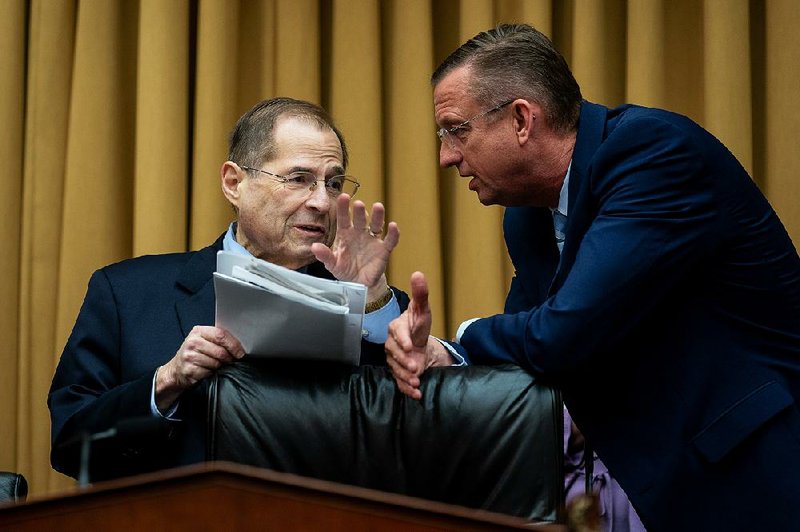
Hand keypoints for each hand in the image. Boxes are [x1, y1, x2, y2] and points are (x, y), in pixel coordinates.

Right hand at [155, 326, 243, 410]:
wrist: (176, 369)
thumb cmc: (195, 353)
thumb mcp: (204, 340)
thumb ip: (219, 339)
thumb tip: (239, 346)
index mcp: (198, 331)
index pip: (221, 335)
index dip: (234, 345)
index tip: (240, 353)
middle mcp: (192, 342)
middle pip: (220, 351)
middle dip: (229, 358)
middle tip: (230, 361)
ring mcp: (189, 356)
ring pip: (216, 363)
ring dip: (220, 366)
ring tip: (215, 365)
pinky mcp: (188, 370)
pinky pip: (209, 372)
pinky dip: (211, 373)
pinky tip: (207, 370)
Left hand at [311, 194, 399, 300]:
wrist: (359, 285)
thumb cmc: (345, 270)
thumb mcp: (332, 264)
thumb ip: (324, 255)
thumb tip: (314, 247)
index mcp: (345, 234)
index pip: (344, 219)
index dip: (344, 208)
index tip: (343, 197)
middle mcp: (359, 233)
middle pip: (360, 219)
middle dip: (360, 211)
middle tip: (358, 204)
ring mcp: (372, 240)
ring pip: (376, 225)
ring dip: (378, 216)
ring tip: (378, 207)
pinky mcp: (383, 250)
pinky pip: (390, 240)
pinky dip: (393, 233)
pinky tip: (393, 226)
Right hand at [385, 272, 452, 398]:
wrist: (419, 343)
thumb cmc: (419, 325)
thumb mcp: (423, 310)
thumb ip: (421, 294)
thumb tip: (418, 273)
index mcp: (396, 327)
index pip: (396, 332)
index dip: (402, 339)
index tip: (410, 346)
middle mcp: (391, 344)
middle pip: (394, 354)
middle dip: (405, 361)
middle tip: (416, 367)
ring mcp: (393, 360)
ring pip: (396, 369)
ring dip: (406, 377)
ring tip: (416, 381)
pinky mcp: (398, 372)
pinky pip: (399, 381)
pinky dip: (407, 389)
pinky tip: (417, 393)